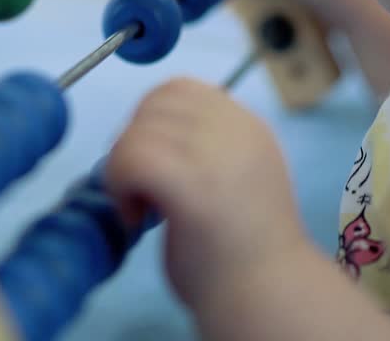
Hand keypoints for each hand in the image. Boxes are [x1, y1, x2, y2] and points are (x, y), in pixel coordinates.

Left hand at [104, 78, 312, 309]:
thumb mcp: (235, 182)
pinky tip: (135, 218)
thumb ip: (205, 153)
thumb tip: (151, 141)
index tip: (152, 165)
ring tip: (140, 209)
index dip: (152, 119)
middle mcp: (237, 129)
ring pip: (137, 130)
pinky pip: (131, 156)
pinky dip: (119, 184)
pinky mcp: (193, 181)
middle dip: (134, 139)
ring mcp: (217, 152)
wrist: (270, 298)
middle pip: (156, 101)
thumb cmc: (246, 257)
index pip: (182, 90)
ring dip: (123, 167)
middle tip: (139, 188)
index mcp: (249, 127)